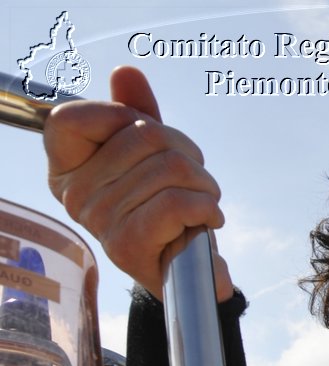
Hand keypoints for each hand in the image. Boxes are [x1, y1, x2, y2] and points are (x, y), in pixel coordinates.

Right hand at [43, 65, 232, 300]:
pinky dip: (207, 207)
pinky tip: (207, 221)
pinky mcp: (127, 246)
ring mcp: (98, 221)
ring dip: (204, 184)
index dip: (122, 115)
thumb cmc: (166, 210)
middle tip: (193, 181)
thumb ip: (136, 112)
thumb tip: (126, 73)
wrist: (187, 275)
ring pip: (170, 168)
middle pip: (144, 136)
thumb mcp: (151, 156)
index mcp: (67, 168)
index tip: (150, 136)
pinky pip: (178, 203)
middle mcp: (74, 194)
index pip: (71, 117)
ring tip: (201, 204)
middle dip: (187, 154)